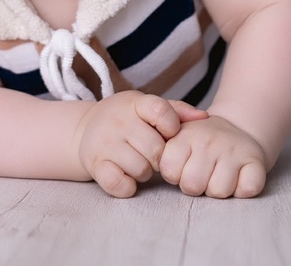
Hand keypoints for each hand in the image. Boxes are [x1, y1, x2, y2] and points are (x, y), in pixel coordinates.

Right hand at [76, 91, 206, 197]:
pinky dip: (128, 187)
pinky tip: (126, 177)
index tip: (169, 133)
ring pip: (141, 169)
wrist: (85, 128)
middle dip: (160, 158)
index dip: (172, 127)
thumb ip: (177, 111)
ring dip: (145, 173)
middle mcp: (118, 121)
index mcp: (135, 104)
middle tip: (153, 155)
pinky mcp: (94, 164)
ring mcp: (104, 143)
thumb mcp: (148, 108)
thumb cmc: (128, 119)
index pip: (161, 111)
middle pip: (156, 150)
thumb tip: (204, 118)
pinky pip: (120, 185)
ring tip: (139, 163)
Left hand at [159, 115, 267, 197]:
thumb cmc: (201, 140)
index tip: (182, 167)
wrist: (238, 128)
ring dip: (218, 189)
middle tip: (202, 173)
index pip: (169, 171)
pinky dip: (243, 189)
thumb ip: (159, 144)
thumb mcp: (177, 134)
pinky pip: (248, 189)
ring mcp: (234, 150)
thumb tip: (150, 161)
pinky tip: (238, 178)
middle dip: (195, 186)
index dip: (174, 175)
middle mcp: (210, 140)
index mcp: (186, 135)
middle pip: (193, 185)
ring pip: (219, 191)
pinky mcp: (256, 160)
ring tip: (218, 174)